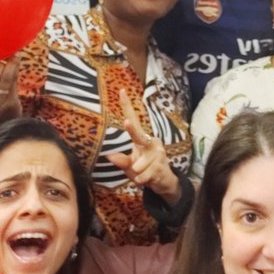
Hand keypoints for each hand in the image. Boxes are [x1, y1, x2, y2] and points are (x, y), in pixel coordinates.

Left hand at [106, 89, 179, 203]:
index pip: (133, 119)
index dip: (126, 106)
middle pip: (139, 136)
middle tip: (126, 122)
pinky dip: (141, 181)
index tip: (121, 91)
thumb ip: (122, 161)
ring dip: (137, 175)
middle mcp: (151, 142)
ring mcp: (158, 153)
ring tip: (143, 174)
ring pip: (138, 166)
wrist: (163, 183)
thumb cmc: (144, 170)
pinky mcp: (161, 166)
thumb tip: (110, 156)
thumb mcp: (130, 167)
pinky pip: (143, 176)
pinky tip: (148, 179)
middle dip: (132, 130)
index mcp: (142, 139)